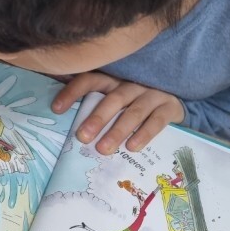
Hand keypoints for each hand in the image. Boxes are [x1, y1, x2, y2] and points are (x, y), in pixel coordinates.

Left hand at [52, 72, 184, 153]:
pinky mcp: (169, 107)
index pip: (90, 80)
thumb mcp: (115, 105)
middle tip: (82, 137)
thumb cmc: (134, 108)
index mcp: (113, 82)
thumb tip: (65, 127)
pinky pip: (156, 120)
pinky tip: (132, 147)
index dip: (73, 92)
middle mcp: (131, 85)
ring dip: (118, 131)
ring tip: (104, 149)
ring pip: (134, 112)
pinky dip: (144, 134)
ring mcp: (152, 94)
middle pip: (113, 99)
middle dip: (97, 118)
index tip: (56, 109)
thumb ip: (95, 110)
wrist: (172, 107)